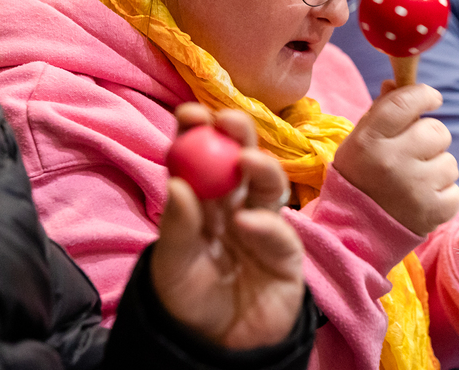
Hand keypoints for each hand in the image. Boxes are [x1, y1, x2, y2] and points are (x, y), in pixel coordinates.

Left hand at [151, 104, 304, 348]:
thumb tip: (176, 182)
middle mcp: (235, 205)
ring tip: (246, 160)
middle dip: (238, 135)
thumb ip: (176, 226)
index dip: (198, 131)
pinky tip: (246, 223)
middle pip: (241, 160)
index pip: (200, 157)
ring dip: (260, 167)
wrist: (218, 349)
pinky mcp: (287, 253)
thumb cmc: (188, 301)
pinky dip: (264, 225)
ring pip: (269, 186)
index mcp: (203, 201)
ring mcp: (264, 226)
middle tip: (228, 119)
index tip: (190, 112)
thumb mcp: (172, 265)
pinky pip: (280, 233)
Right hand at [333, 81, 458, 235]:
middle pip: (437, 131)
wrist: (354, 233)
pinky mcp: (433, 212)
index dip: (424, 94)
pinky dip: (443, 194)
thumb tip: (398, 83)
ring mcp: (415, 188)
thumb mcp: (359, 142)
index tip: (432, 97)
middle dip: (430, 139)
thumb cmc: (359, 178)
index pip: (405, 102)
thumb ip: (380, 111)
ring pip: (450, 161)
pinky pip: (455, 189)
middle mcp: (392, 161)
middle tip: (415, 153)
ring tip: (415, 181)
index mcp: (370, 140)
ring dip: (438, 168)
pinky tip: (422, 199)